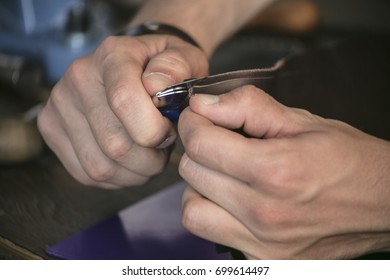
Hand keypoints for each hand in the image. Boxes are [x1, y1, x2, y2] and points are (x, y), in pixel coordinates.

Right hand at [38, 35, 207, 187]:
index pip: (124, 100)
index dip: (154, 130)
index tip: (169, 132)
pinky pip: (86, 174)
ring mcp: (59, 105)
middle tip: (162, 148)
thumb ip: (180, 66)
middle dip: (150, 159)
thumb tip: (157, 86)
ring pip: (100, 166)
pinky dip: (116, 178)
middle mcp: (78, 77)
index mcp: (113, 55)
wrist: (137, 70)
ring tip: (149, 155)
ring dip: (135, 173)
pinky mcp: (52, 130)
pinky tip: (130, 162)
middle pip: (114, 144)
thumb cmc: (165, 72)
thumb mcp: (186, 59)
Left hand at [178, 86, 389, 258]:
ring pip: (192, 210)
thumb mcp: (302, 121)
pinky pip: (211, 232)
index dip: (192, 123)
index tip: (199, 117)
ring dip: (199, 185)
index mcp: (276, 171)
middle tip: (216, 139)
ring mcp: (263, 244)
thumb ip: (248, 107)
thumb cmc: (346, 160)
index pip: (202, 145)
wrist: (382, 204)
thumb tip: (202, 104)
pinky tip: (232, 197)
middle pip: (192, 174)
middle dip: (197, 149)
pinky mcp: (263, 261)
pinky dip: (211, 210)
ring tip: (222, 172)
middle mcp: (265, 214)